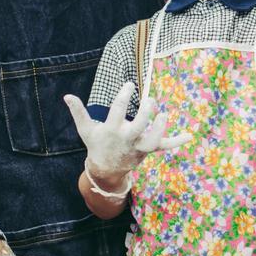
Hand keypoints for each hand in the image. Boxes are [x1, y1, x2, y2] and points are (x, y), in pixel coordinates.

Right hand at [63, 82, 187, 182]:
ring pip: (153, 140)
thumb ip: (78, 112)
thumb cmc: (97, 144)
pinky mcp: (148, 150)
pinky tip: (189, 135)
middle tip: (149, 101)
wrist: (106, 170)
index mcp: (112, 131)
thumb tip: (67, 95)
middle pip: (138, 126)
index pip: (118, 112)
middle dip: (145, 114)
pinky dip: (176, 141)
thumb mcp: (85, 130)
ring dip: (160, 129)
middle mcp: (127, 139)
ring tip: (163, 115)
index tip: (129, 84)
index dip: (123, 97)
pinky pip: (164, 147)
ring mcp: (139, 146)